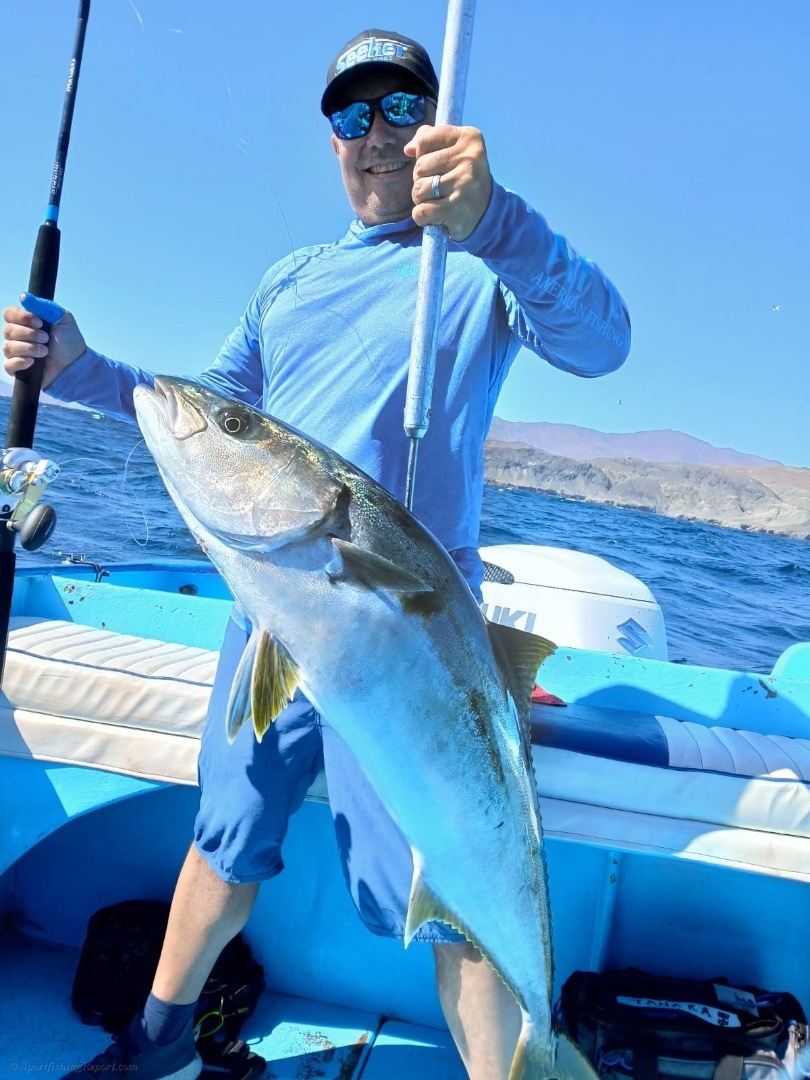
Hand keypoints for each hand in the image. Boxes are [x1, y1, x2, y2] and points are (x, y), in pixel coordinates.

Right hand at [2, 294, 85, 387]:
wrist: (76, 365)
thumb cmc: (69, 341)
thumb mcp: (63, 318)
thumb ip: (44, 306)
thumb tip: (23, 296)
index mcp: (26, 322)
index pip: (9, 314)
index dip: (21, 317)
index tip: (40, 323)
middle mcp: (18, 336)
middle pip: (8, 331)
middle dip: (29, 334)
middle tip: (46, 339)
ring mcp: (17, 353)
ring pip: (8, 348)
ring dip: (29, 348)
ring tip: (45, 352)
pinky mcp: (19, 369)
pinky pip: (8, 365)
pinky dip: (20, 363)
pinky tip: (33, 362)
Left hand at [405, 124, 492, 242]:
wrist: (487, 212)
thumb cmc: (463, 177)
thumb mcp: (454, 150)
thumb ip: (430, 140)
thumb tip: (408, 149)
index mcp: (469, 138)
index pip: (425, 139)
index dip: (421, 154)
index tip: (435, 164)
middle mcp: (469, 159)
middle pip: (420, 167)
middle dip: (421, 179)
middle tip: (437, 187)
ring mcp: (464, 185)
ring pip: (419, 189)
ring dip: (421, 199)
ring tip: (437, 200)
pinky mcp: (457, 210)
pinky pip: (421, 211)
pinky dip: (422, 217)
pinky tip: (435, 216)